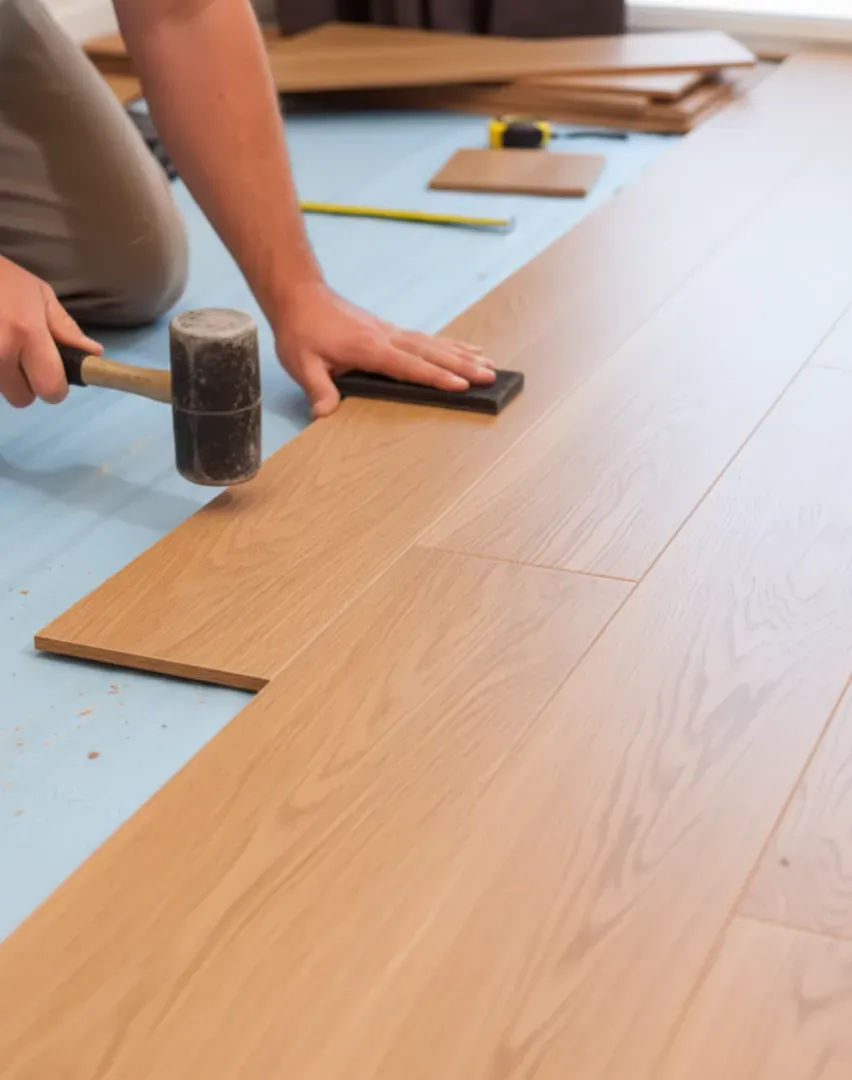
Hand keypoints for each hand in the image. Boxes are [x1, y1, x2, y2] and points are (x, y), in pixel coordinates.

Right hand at [0, 255, 101, 408]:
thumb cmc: (2, 278)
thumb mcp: (40, 294)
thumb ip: (65, 328)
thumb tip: (93, 354)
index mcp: (27, 334)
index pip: (51, 389)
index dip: (55, 387)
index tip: (51, 374)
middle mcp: (0, 352)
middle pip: (22, 399)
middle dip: (26, 384)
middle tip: (21, 358)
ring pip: (1, 391)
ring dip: (5, 377)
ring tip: (2, 344)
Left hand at [274, 283, 495, 418]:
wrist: (299, 295)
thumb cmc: (300, 330)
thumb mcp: (302, 363)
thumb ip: (318, 388)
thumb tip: (324, 415)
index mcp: (369, 348)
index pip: (409, 365)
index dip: (435, 377)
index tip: (461, 385)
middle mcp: (387, 337)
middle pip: (431, 352)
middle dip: (462, 365)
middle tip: (490, 375)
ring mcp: (390, 331)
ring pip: (433, 343)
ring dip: (462, 354)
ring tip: (488, 363)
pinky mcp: (389, 330)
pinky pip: (425, 339)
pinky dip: (448, 345)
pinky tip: (464, 349)